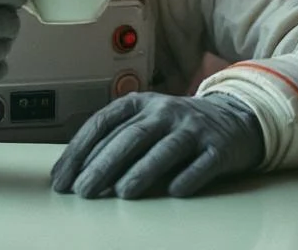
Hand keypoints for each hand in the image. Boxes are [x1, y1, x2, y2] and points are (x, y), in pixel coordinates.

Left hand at [51, 92, 264, 198]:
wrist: (234, 118)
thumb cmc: (178, 126)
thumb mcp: (145, 122)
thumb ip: (116, 140)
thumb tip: (77, 172)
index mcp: (140, 104)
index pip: (102, 124)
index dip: (79, 151)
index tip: (63, 177)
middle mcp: (165, 112)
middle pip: (130, 138)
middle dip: (103, 165)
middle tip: (83, 190)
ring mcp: (193, 128)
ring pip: (164, 149)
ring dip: (142, 171)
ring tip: (123, 193)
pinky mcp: (218, 148)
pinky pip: (201, 164)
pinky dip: (187, 177)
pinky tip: (174, 191)